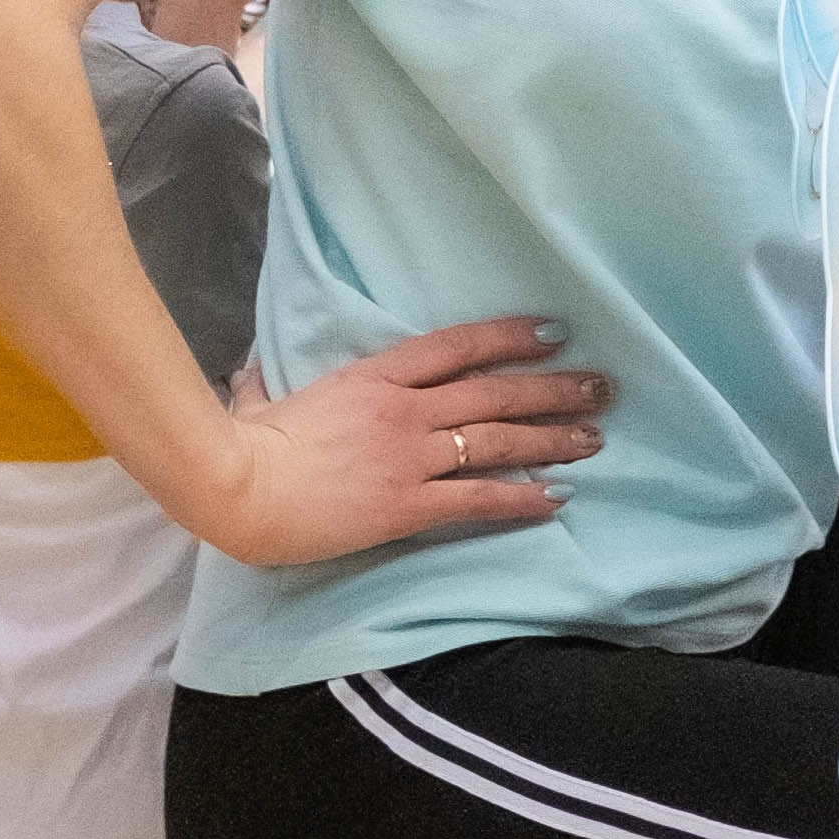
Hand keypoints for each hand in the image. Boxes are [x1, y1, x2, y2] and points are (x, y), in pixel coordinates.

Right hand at [212, 316, 610, 566]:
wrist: (237, 487)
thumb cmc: (244, 444)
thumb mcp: (260, 401)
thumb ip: (266, 387)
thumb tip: (247, 375)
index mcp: (373, 376)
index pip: (457, 347)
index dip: (508, 337)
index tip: (552, 333)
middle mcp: (404, 409)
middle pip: (494, 391)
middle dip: (553, 389)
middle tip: (601, 387)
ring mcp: (410, 455)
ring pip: (497, 440)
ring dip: (552, 439)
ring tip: (595, 438)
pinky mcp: (408, 504)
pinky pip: (477, 499)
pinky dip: (521, 498)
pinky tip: (556, 499)